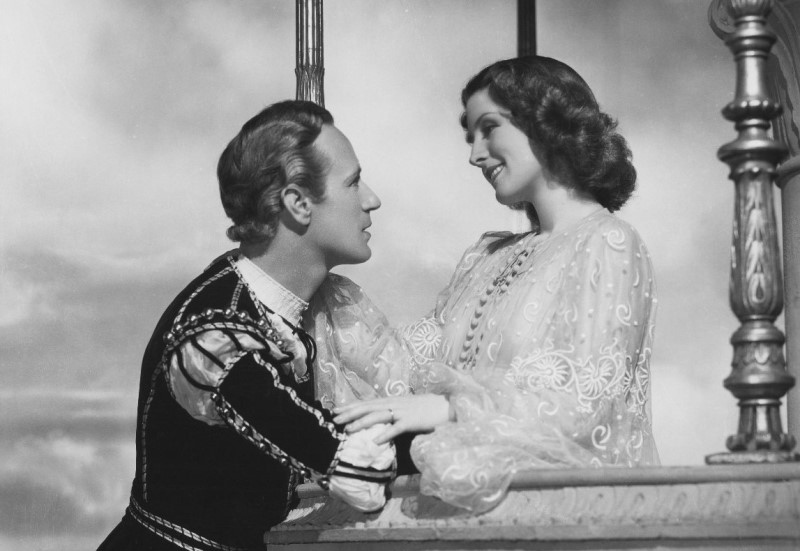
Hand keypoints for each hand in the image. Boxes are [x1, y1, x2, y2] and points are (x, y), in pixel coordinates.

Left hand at [333, 394, 452, 444]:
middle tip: (335, 418)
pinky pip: (396, 428)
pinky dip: (385, 434)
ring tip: (348, 430)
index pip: (368, 402)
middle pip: (368, 407)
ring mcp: (403, 412)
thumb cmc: (430, 409)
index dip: (352, 406)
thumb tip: (383, 419)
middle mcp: (395, 404)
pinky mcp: (413, 421)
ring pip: (378, 416)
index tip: (337, 409)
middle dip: (350, 413)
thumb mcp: (409, 408)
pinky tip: (375, 442)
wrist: (450, 406)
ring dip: (362, 423)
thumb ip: (395, 413)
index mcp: (393, 400)